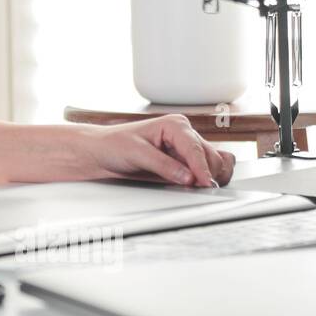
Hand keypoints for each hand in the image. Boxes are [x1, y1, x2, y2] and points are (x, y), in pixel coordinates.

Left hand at [76, 116, 234, 187]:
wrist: (102, 152)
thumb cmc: (114, 145)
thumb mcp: (137, 153)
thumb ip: (164, 165)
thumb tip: (188, 178)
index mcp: (175, 125)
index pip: (196, 148)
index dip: (202, 168)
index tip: (204, 184)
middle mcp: (185, 135)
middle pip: (211, 156)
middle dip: (208, 173)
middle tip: (199, 190)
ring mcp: (186, 150)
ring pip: (213, 164)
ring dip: (210, 177)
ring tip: (197, 189)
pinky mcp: (184, 163)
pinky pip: (204, 172)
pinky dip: (205, 180)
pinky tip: (195, 187)